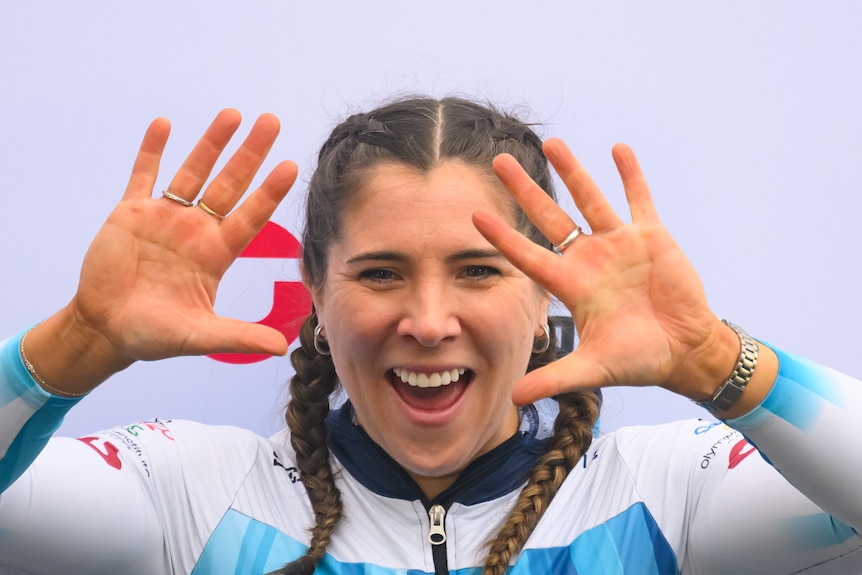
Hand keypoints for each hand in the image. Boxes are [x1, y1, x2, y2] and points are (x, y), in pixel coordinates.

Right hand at [65, 109, 296, 370]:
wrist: (106, 329)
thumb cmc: (155, 335)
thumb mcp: (200, 336)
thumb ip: (238, 337)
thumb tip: (281, 348)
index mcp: (216, 254)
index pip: (251, 216)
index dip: (269, 192)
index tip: (290, 165)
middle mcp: (196, 230)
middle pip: (229, 184)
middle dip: (250, 153)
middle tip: (272, 121)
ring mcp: (165, 218)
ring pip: (192, 172)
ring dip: (210, 143)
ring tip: (232, 114)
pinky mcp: (130, 213)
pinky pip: (143, 174)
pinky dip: (152, 150)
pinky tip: (165, 124)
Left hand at [473, 139, 736, 404]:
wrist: (683, 350)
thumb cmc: (637, 359)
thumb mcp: (593, 368)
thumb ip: (555, 378)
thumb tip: (514, 399)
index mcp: (572, 285)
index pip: (529, 255)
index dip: (504, 237)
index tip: (475, 216)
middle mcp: (589, 258)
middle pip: (550, 217)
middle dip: (525, 190)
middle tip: (499, 161)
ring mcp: (619, 244)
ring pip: (590, 199)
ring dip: (573, 171)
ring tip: (552, 143)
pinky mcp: (651, 236)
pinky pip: (638, 199)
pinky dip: (630, 175)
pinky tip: (618, 149)